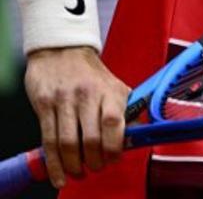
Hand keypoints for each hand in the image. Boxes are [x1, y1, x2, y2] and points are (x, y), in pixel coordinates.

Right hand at [24, 46, 129, 187]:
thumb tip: (137, 135)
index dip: (113, 146)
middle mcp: (86, 95)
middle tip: (98, 167)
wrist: (62, 50)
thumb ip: (125, 110)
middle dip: (94, 160)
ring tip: (80, 172)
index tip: (114, 159)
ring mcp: (64, 100)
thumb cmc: (92, 75)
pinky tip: (61, 172)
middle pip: (89, 137)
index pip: (112, 121)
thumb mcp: (115, 87)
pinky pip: (48, 139)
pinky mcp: (44, 105)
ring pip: (67, 142)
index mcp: (109, 90)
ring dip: (74, 164)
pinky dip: (55, 161)